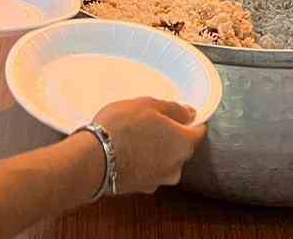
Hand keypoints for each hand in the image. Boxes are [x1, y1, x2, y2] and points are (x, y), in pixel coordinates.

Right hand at [91, 99, 206, 194]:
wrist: (93, 159)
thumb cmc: (121, 128)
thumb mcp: (149, 105)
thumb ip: (174, 109)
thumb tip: (190, 113)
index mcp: (184, 144)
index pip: (199, 132)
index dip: (191, 121)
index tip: (180, 113)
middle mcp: (176, 167)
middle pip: (181, 147)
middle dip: (170, 135)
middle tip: (150, 121)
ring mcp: (159, 180)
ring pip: (165, 160)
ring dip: (156, 150)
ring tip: (135, 136)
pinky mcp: (142, 188)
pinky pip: (149, 170)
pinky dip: (143, 161)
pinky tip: (128, 151)